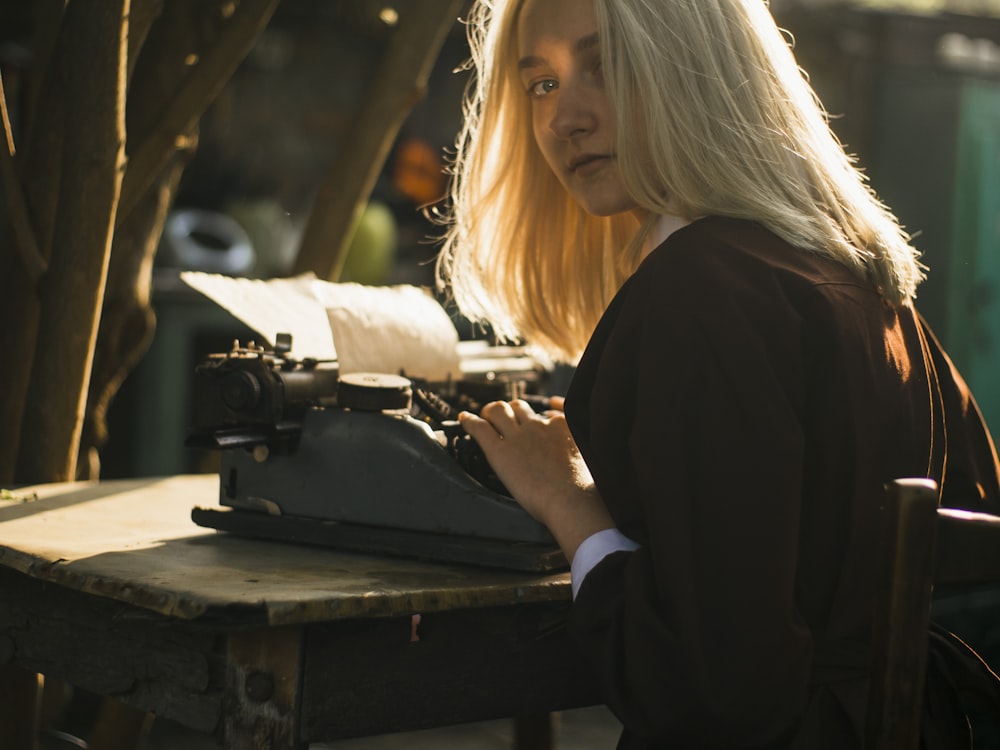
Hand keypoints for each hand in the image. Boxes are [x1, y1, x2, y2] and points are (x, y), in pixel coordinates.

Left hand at [458, 399, 615, 561]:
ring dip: (490, 411)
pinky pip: (479, 428)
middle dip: (511, 411)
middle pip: (519, 408)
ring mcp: (518, 437)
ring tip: (483, 416)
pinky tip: (463, 418)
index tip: (537, 424)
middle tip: (504, 419)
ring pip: (498, 411)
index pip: (547, 414)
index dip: (539, 419)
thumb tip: (581, 443)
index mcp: (562, 426)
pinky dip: (469, 420)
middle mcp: (539, 426)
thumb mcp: (594, 459)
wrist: (572, 501)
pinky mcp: (500, 452)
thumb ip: (586, 445)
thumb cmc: (586, 489)